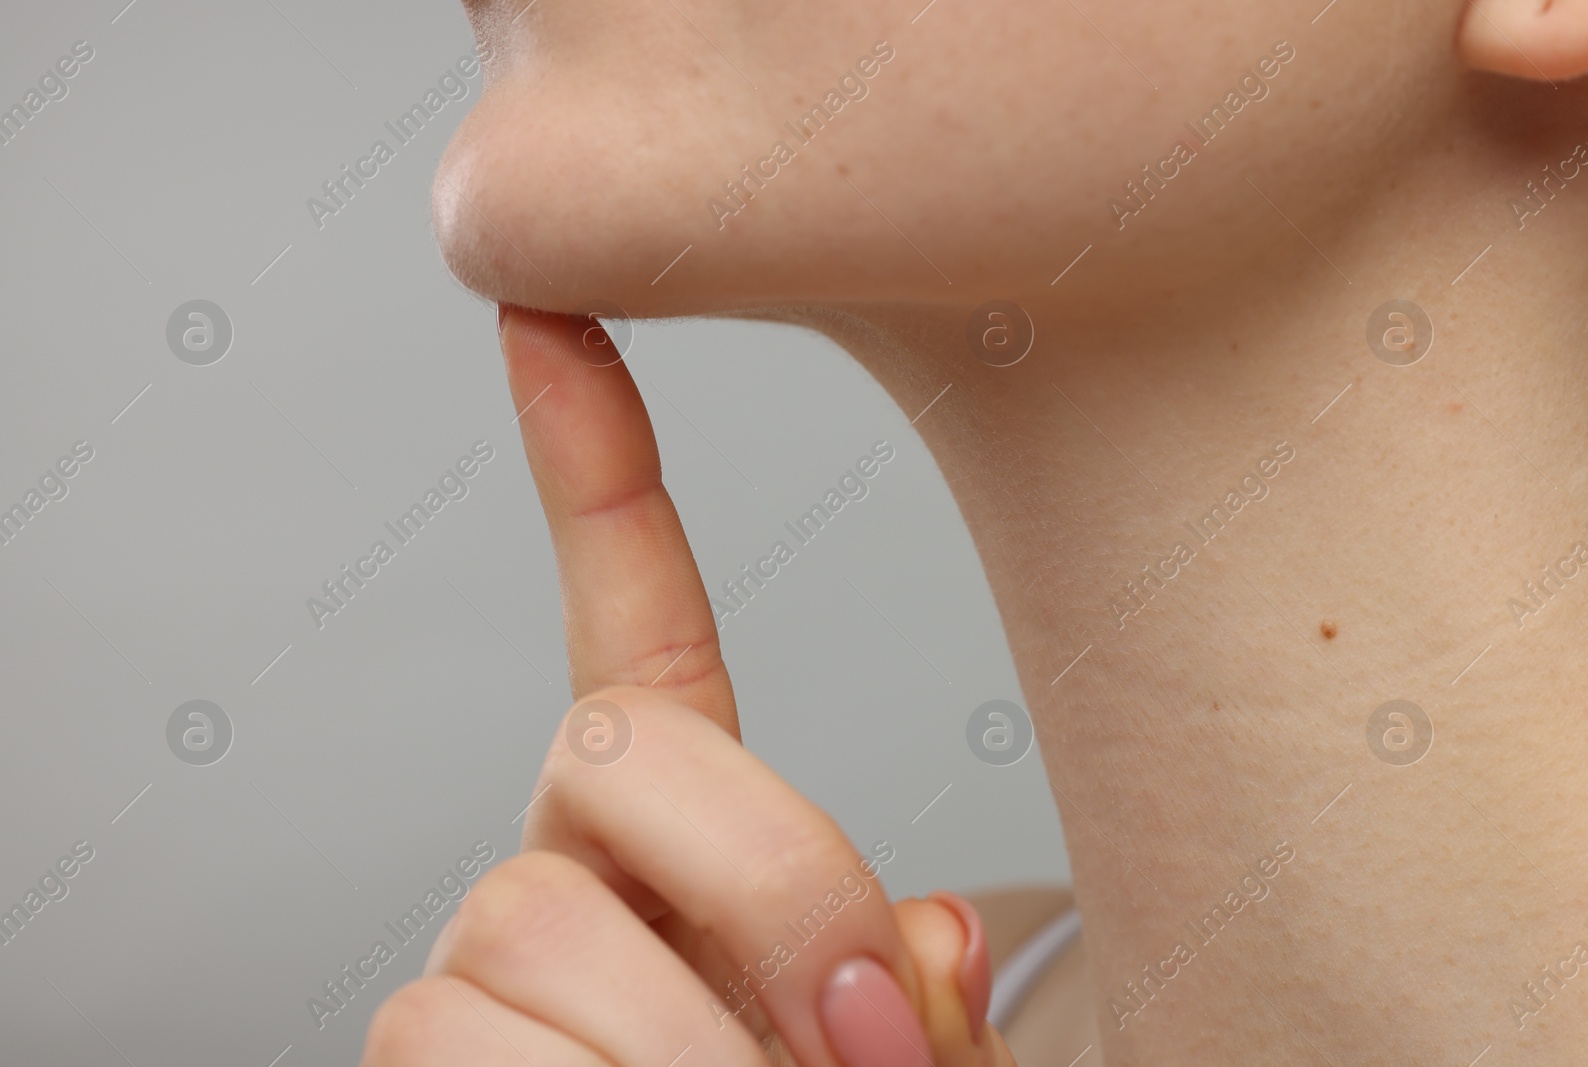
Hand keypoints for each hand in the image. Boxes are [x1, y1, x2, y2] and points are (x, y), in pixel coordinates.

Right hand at [359, 307, 1015, 1066]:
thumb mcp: (911, 1051)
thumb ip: (913, 977)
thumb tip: (926, 925)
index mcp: (685, 826)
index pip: (633, 610)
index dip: (592, 461)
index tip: (552, 317)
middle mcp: (560, 858)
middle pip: (618, 758)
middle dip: (767, 885)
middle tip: (859, 1037)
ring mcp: (478, 953)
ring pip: (529, 923)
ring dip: (681, 1055)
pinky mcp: (421, 1052)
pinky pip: (458, 1043)